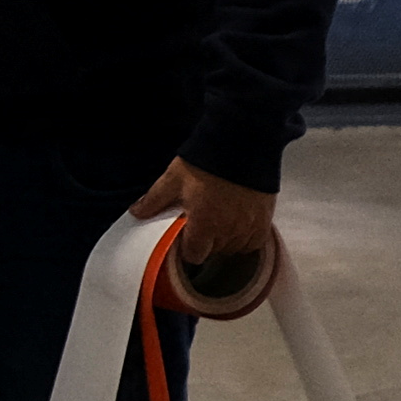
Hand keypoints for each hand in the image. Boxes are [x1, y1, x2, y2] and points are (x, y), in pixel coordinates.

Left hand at [128, 160, 281, 318]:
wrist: (242, 144)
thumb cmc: (207, 162)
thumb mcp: (173, 179)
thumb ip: (154, 200)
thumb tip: (136, 213)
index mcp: (204, 226)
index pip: (194, 256)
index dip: (188, 247)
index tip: (186, 235)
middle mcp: (228, 232)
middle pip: (214, 252)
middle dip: (206, 241)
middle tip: (202, 221)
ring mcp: (249, 227)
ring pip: (234, 248)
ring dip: (226, 239)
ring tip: (219, 220)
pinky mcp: (265, 220)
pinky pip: (254, 242)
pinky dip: (245, 237)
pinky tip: (237, 224)